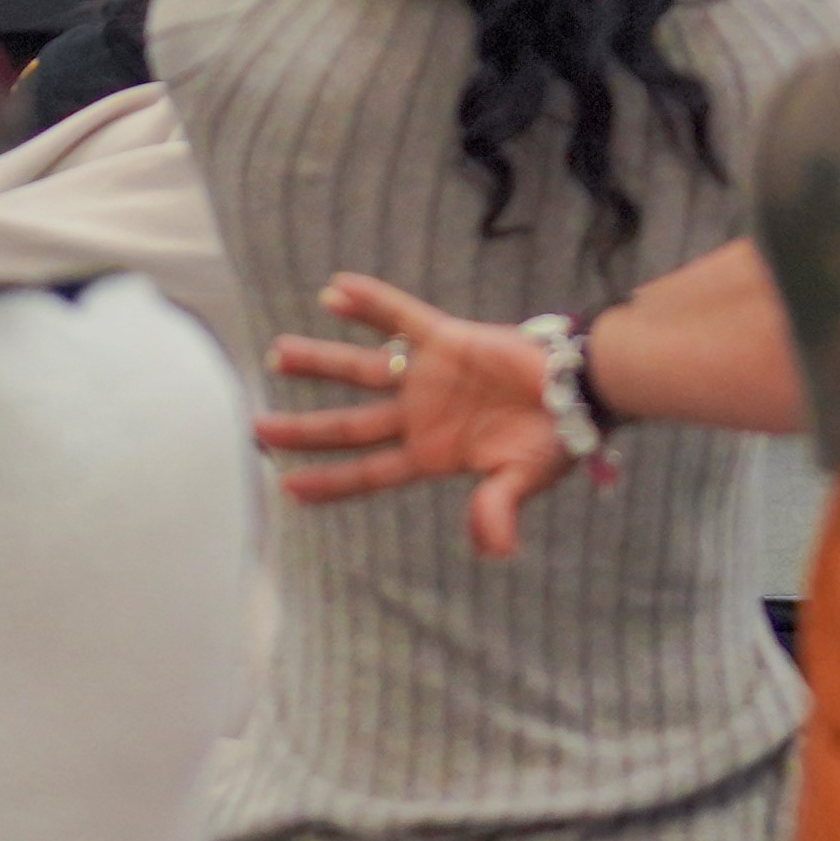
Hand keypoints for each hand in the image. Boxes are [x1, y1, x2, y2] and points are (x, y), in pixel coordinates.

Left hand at [256, 277, 584, 557]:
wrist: (583, 389)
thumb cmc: (555, 439)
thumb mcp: (523, 478)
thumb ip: (498, 508)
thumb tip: (493, 551)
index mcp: (432, 455)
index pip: (369, 471)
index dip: (330, 481)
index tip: (287, 488)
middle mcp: (419, 416)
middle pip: (350, 424)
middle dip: (304, 429)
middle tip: (257, 429)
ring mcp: (428, 376)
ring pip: (362, 368)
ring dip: (320, 361)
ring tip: (276, 354)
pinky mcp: (445, 338)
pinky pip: (400, 317)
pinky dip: (370, 303)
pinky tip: (334, 289)